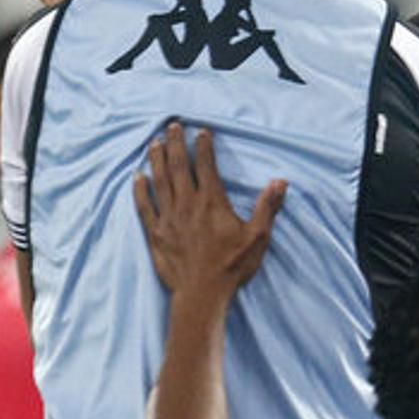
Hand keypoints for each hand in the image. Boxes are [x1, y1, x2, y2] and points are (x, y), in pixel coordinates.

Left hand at [134, 124, 286, 299]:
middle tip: (172, 125)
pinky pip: (144, 206)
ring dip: (157, 159)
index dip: (203, 146)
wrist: (203, 293)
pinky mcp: (155, 233)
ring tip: (155, 142)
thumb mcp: (258, 237)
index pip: (206, 166)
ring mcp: (168, 218)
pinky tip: (137, 177)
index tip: (202, 131)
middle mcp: (187, 204)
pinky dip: (139, 190)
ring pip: (160, 181)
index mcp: (212, 202)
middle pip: (178, 166)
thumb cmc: (232, 266)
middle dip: (175, 143)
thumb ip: (267, 207)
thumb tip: (280, 182)